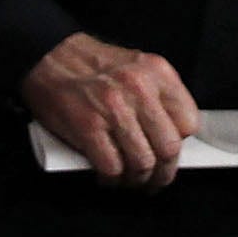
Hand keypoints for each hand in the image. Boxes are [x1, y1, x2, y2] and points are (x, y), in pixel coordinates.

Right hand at [19, 33, 199, 190]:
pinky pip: (112, 167)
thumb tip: (170, 134)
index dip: (180, 144)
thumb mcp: (136, 66)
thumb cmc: (91, 65)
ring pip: (142, 163)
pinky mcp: (88, 127)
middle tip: (155, 179)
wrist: (49, 56)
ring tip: (131, 181)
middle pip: (169, 148)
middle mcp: (140, 89)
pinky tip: (108, 177)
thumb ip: (157, 94)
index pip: (188, 121)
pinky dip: (112, 180)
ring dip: (138, 180)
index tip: (169, 153)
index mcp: (157, 72)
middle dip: (164, 172)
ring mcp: (114, 109)